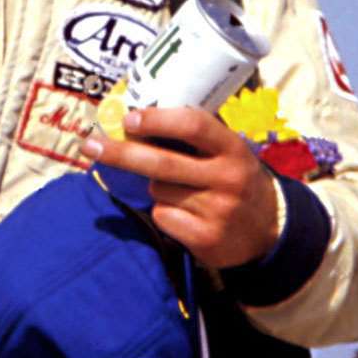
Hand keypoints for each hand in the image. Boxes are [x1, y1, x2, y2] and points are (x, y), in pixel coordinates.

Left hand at [83, 107, 280, 270]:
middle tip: (89, 145)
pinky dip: (163, 213)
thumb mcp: (227, 151)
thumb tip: (135, 120)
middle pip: (163, 163)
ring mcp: (218, 210)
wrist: (269, 230)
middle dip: (121, 153)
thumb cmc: (234, 179)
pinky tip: (186, 215)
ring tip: (182, 191)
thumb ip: (193, 137)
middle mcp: (228, 177)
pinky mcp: (206, 238)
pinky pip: (162, 216)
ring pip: (158, 191)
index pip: (194, 125)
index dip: (158, 120)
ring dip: (156, 188)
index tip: (129, 119)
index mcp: (233, 148)